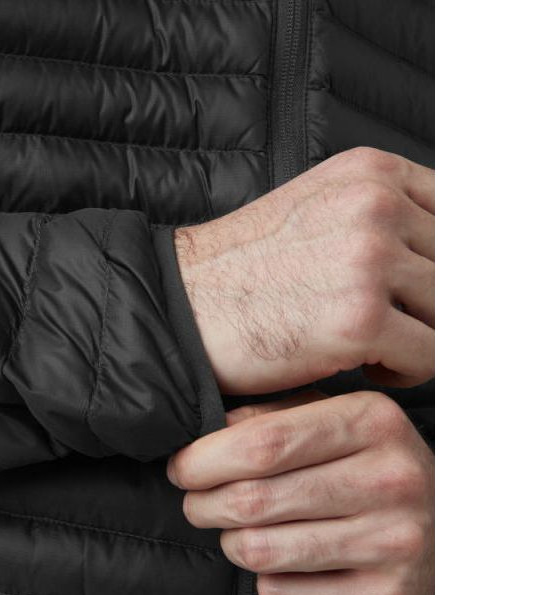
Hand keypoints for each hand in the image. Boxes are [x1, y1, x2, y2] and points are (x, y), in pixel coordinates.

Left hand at [167, 392, 433, 594]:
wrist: (445, 531)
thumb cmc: (365, 465)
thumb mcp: (330, 420)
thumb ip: (269, 417)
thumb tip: (200, 433)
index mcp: (372, 420)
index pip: (261, 443)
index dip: (203, 460)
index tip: (181, 469)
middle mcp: (392, 478)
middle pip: (253, 500)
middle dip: (204, 504)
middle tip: (197, 503)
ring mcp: (396, 542)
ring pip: (261, 551)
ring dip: (231, 542)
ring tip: (236, 531)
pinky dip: (264, 581)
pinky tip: (278, 564)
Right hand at [175, 147, 434, 393]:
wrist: (181, 309)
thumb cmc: (243, 274)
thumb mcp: (317, 215)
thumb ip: (384, 220)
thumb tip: (449, 261)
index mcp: (369, 174)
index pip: (461, 215)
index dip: (450, 265)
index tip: (430, 296)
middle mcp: (375, 206)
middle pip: (460, 268)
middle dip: (435, 308)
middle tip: (399, 329)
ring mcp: (369, 260)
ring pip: (452, 314)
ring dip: (423, 339)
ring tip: (379, 347)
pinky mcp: (359, 320)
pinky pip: (429, 356)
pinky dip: (405, 371)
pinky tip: (366, 366)